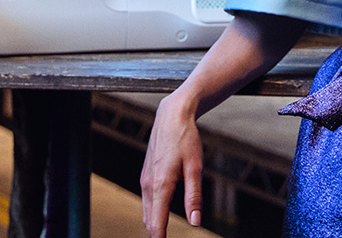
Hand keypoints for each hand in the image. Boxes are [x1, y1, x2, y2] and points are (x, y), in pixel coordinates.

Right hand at [139, 94, 204, 237]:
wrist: (171, 116)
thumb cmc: (186, 139)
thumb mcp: (195, 167)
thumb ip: (194, 196)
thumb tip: (195, 222)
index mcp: (160, 185)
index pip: (156, 222)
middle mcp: (148, 185)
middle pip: (148, 221)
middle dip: (156, 235)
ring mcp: (145, 180)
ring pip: (146, 212)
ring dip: (153, 225)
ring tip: (162, 237)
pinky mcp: (146, 175)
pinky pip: (147, 201)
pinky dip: (152, 213)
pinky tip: (160, 217)